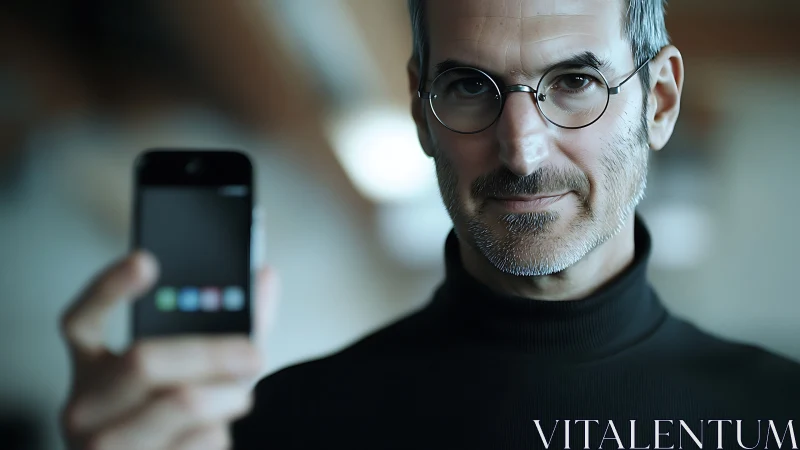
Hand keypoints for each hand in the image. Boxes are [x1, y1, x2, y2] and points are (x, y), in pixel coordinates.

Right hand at [59, 252, 277, 449]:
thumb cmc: (177, 423)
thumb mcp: (193, 372)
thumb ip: (230, 325)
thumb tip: (264, 277)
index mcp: (90, 369)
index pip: (81, 320)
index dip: (108, 288)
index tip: (146, 260)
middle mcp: (83, 406)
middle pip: (144, 360)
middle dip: (211, 352)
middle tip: (255, 353)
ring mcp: (100, 447)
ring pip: (181, 402)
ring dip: (228, 397)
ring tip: (241, 397)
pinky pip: (199, 442)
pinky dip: (221, 435)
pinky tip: (216, 436)